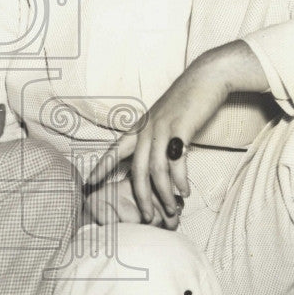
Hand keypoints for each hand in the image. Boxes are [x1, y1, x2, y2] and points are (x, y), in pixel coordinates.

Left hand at [87, 42, 267, 222]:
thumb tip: (153, 158)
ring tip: (171, 209)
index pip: (115, 150)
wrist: (205, 77)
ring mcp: (163, 128)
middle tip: (146, 217)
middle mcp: (147, 128)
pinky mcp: (181, 128)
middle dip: (140, 196)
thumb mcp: (163, 118)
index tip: (88, 183)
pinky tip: (185, 191)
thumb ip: (154, 136)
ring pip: (157, 169)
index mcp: (139, 126)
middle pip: (137, 169)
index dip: (101, 167)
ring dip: (164, 193)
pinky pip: (177, 161)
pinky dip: (180, 179)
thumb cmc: (186, 100)